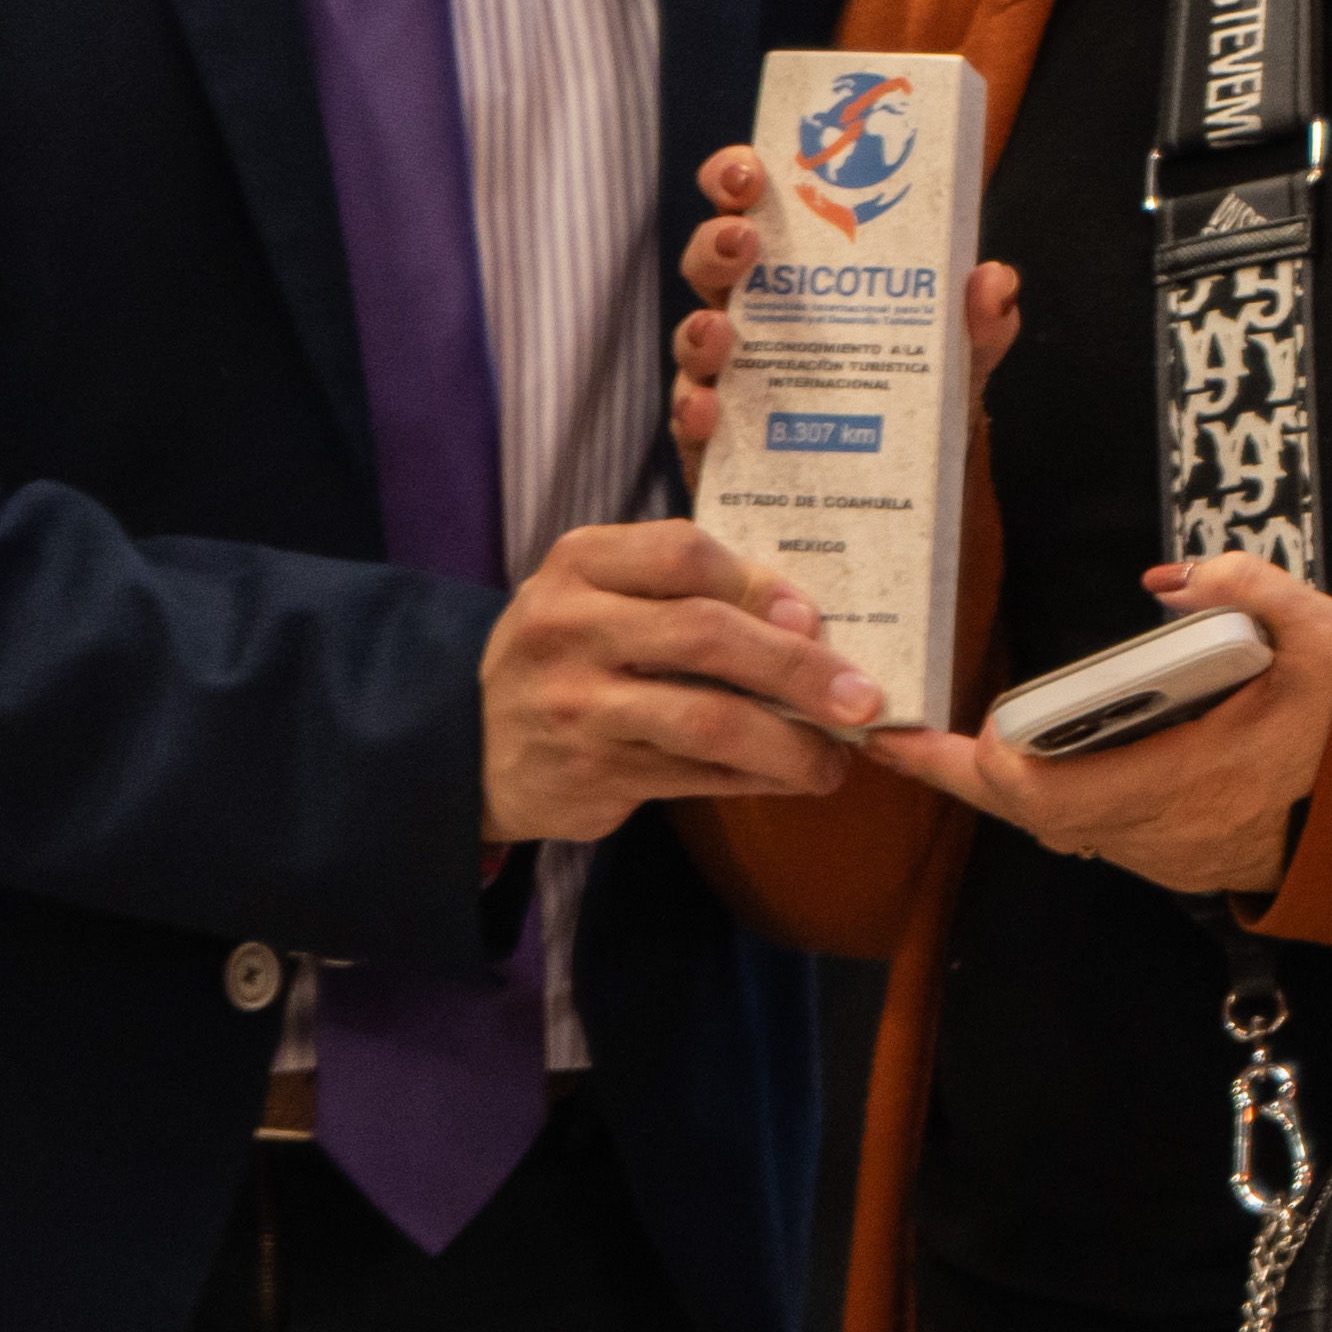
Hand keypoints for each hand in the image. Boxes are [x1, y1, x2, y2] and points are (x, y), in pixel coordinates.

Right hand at [477, 518, 867, 844]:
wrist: (469, 742)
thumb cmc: (569, 652)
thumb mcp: (601, 592)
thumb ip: (684, 586)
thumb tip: (804, 615)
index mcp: (578, 563)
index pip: (683, 553)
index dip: (760, 584)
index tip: (813, 614)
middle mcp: (568, 630)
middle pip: (706, 636)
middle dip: (799, 668)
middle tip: (862, 698)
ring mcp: (573, 707)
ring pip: (707, 721)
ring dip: (789, 743)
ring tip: (834, 759)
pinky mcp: (588, 775)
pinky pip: (694, 777)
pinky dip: (754, 779)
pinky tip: (791, 778)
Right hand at [670, 144, 1024, 479]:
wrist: (893, 501)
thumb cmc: (909, 406)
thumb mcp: (954, 364)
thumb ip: (979, 325)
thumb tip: (994, 280)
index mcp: (799, 276)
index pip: (753, 208)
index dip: (738, 178)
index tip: (752, 165)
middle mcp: (753, 318)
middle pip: (712, 264)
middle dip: (715, 242)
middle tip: (742, 237)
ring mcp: (727, 379)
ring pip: (693, 340)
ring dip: (698, 329)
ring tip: (721, 331)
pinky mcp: (716, 442)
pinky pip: (690, 423)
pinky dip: (692, 413)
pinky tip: (708, 411)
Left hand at [873, 551, 1331, 896]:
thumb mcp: (1328, 638)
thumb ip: (1255, 591)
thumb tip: (1172, 581)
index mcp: (1193, 781)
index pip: (1057, 795)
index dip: (993, 765)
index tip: (958, 725)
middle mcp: (1165, 831)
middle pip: (1032, 816)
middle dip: (961, 777)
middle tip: (896, 739)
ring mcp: (1164, 852)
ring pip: (1055, 827)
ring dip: (999, 785)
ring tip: (935, 744)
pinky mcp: (1168, 854)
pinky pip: (1085, 829)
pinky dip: (1041, 794)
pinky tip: (1019, 757)